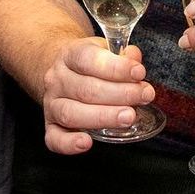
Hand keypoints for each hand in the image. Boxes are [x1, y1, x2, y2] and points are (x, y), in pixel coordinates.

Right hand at [42, 36, 154, 154]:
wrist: (58, 70)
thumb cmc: (87, 64)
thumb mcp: (103, 50)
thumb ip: (122, 55)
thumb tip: (134, 59)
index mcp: (69, 55)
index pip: (88, 59)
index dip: (116, 67)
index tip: (139, 72)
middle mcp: (57, 79)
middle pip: (85, 89)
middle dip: (120, 94)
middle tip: (144, 96)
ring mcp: (51, 103)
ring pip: (71, 113)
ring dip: (102, 117)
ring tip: (129, 117)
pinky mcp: (50, 125)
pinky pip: (54, 138)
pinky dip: (68, 143)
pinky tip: (86, 142)